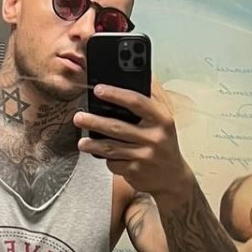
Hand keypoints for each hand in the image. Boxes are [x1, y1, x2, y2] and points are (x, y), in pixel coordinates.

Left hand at [73, 80, 189, 196]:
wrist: (173, 177)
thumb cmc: (165, 144)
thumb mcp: (165, 119)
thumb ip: (155, 96)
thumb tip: (144, 73)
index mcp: (161, 119)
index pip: (137, 102)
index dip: (116, 94)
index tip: (99, 90)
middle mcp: (154, 137)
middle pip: (118, 126)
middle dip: (95, 121)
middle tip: (79, 117)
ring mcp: (145, 155)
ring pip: (112, 148)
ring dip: (93, 144)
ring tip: (82, 142)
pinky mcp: (136, 171)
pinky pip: (114, 163)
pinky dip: (106, 159)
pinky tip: (100, 156)